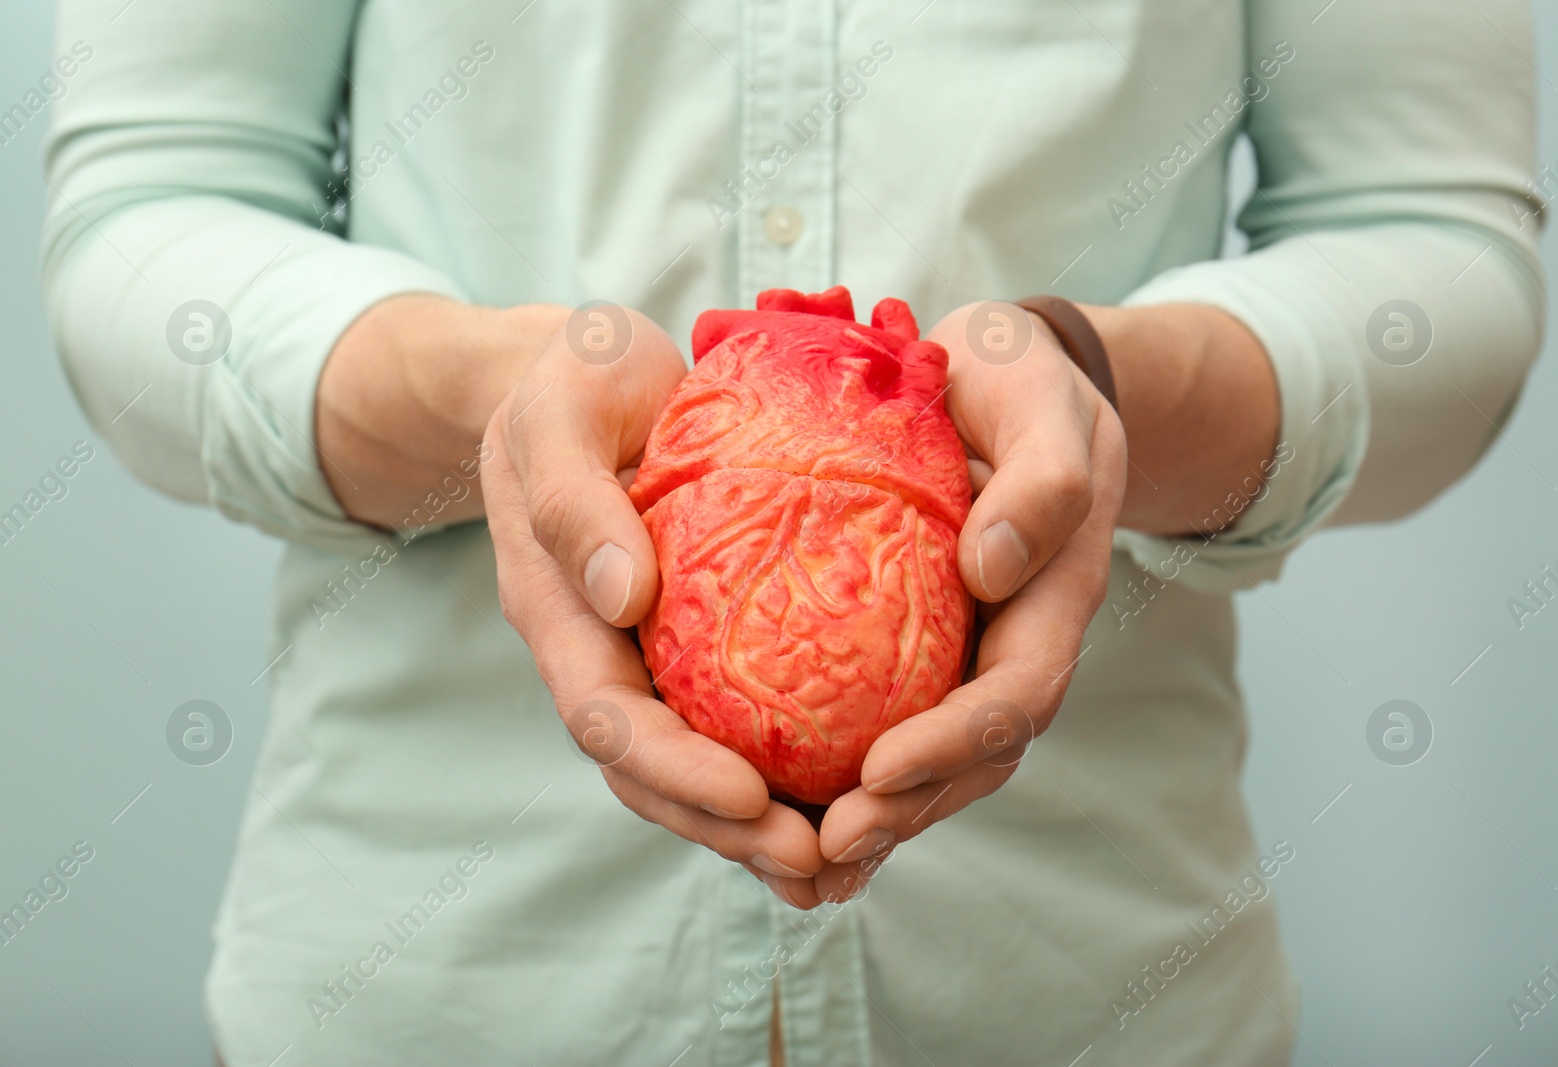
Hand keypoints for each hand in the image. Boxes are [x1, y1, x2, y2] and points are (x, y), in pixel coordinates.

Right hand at [480, 305, 830, 905]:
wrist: (584, 377)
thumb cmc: (572, 383)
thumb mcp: (559, 411)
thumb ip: (574, 498)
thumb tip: (625, 596)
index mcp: (558, 611)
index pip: (607, 716)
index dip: (673, 770)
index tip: (750, 796)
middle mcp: (600, 652)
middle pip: (652, 772)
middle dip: (728, 828)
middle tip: (817, 861)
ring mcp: (646, 656)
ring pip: (695, 764)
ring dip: (759, 825)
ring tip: (843, 863)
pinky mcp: (695, 643)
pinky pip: (735, 718)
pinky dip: (785, 768)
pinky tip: (856, 794)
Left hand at [806, 301, 1128, 902]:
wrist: (1005, 383)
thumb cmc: (1024, 385)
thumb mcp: (1045, 404)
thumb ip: (1044, 480)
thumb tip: (988, 570)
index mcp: (1052, 601)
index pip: (1014, 697)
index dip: (953, 744)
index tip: (879, 771)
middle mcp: (1013, 646)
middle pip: (972, 758)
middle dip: (904, 811)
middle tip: (822, 846)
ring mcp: (968, 657)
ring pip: (931, 761)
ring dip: (872, 818)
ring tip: (795, 860)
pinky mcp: (919, 652)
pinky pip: (886, 722)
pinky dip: (844, 778)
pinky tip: (777, 811)